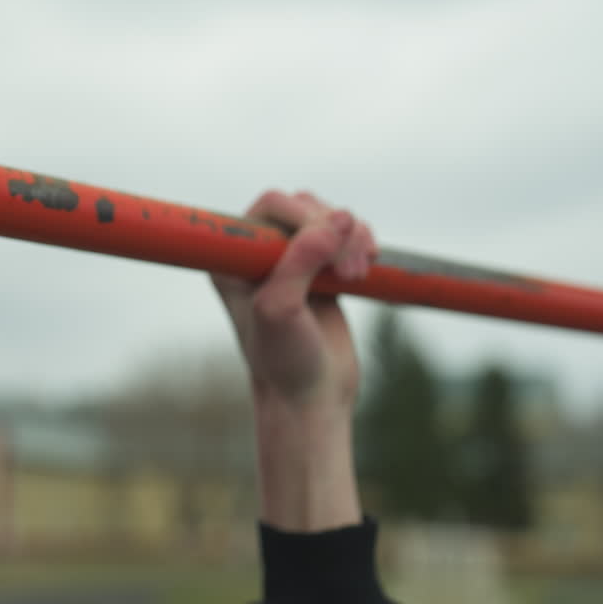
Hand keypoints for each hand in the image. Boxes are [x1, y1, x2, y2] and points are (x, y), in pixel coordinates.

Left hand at [212, 190, 376, 530]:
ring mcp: (292, 259)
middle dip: (332, 231)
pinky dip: (362, 241)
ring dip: (352, 237)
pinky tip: (369, 265)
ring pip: (329, 217)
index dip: (303, 217)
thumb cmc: (284, 360)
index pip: (270, 206)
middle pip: (303, 206)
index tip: (325, 246)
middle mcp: (259, 253)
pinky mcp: (322, 269)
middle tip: (348, 273)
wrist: (312, 397)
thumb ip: (300, 260)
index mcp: (233, 258)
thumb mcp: (281, 310)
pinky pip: (346, 234)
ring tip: (358, 273)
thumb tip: (338, 218)